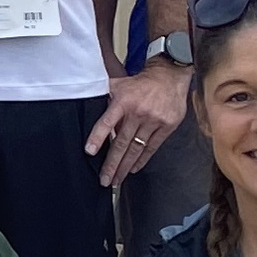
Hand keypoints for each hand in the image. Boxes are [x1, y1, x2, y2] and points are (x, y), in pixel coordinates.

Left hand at [86, 57, 188, 187]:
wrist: (169, 76)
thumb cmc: (141, 82)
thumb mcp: (120, 83)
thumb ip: (105, 95)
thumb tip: (86, 101)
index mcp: (123, 102)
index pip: (106, 123)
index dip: (98, 138)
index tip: (89, 151)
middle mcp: (137, 113)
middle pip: (121, 143)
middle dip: (112, 164)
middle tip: (104, 180)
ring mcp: (153, 121)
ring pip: (136, 149)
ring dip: (125, 166)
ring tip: (117, 179)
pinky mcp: (166, 127)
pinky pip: (152, 147)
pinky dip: (142, 160)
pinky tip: (134, 169)